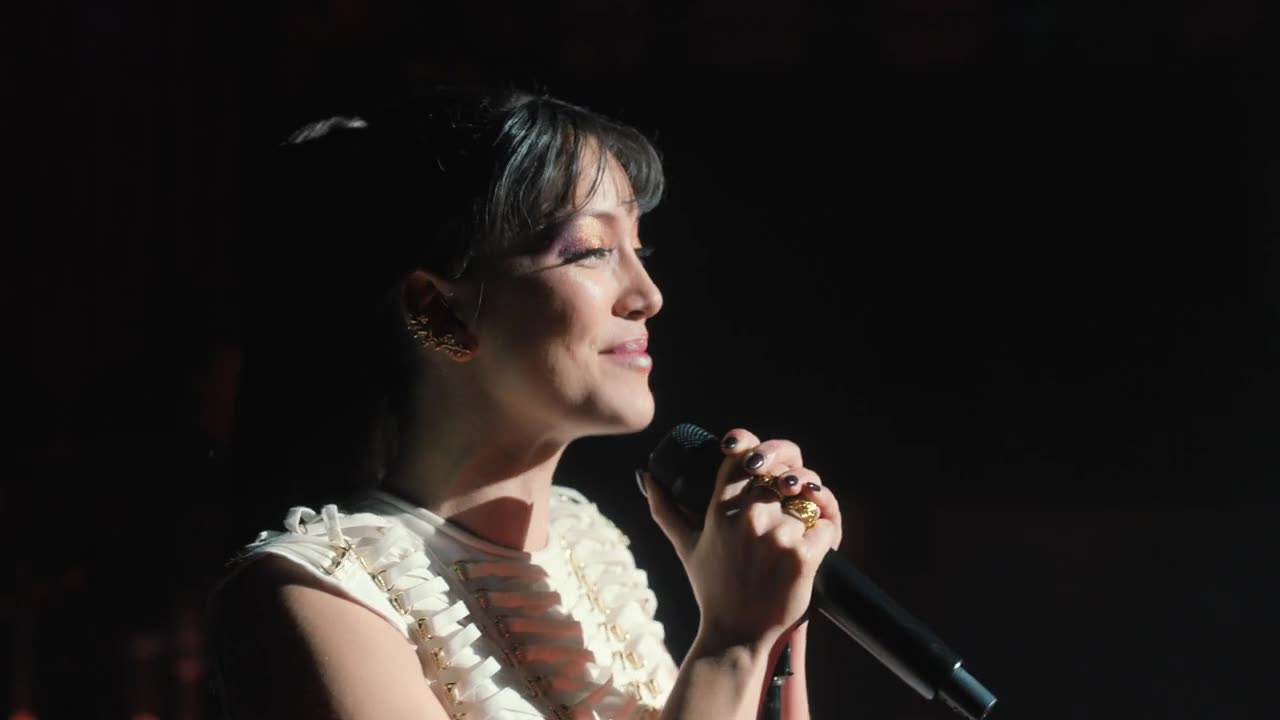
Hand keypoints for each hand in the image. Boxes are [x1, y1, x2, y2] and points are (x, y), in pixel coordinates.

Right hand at [644, 428, 843, 655]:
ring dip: (807, 512)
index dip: (751, 447)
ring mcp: (776, 536)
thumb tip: (646, 477)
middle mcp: (747, 518)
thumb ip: (666, 510)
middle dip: (788, 482)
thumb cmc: (712, 589)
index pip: (739, 456)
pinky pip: (826, 525)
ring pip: (805, 499)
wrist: (737, 634)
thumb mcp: (686, 547)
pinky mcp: (803, 555)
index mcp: (719, 511)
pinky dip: (825, 533)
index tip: (756, 461)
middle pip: (779, 472)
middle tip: (789, 495)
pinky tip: (813, 547)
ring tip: (799, 529)